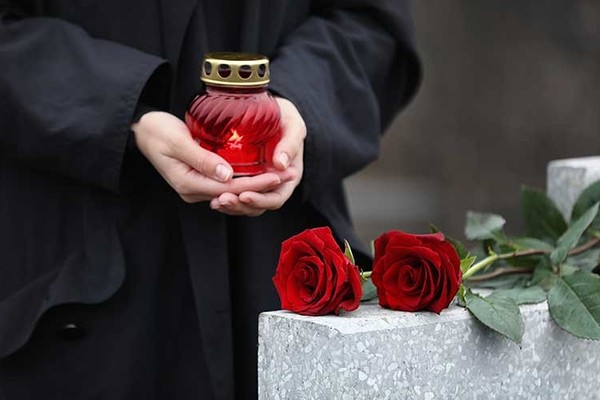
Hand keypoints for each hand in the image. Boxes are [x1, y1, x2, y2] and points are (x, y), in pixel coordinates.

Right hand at [132, 111, 282, 202]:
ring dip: (256, 185)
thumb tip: (227, 175)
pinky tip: (262, 172)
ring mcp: (197, 187)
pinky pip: (227, 184)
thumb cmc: (157, 132)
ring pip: (233, 192)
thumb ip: (202, 158)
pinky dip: (245, 179)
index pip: (230, 189)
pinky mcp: (201, 180)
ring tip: (281, 175)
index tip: (277, 175)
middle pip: (235, 193)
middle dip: (262, 187)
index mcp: (188, 184)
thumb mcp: (177, 141)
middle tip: (288, 175)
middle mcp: (194, 191)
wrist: (141, 131)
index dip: (255, 184)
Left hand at [210, 96, 305, 216]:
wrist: (270, 110)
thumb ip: (290, 143)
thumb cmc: (285, 116)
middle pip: (257, 206)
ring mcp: (257, 182)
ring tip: (215, 201)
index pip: (275, 198)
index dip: (260, 200)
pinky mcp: (243, 177)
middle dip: (240, 206)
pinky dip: (223, 196)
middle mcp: (273, 184)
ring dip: (230, 206)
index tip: (244, 195)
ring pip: (245, 204)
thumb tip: (280, 164)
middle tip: (223, 199)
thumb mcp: (293, 125)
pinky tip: (211, 196)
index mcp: (288, 177)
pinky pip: (235, 193)